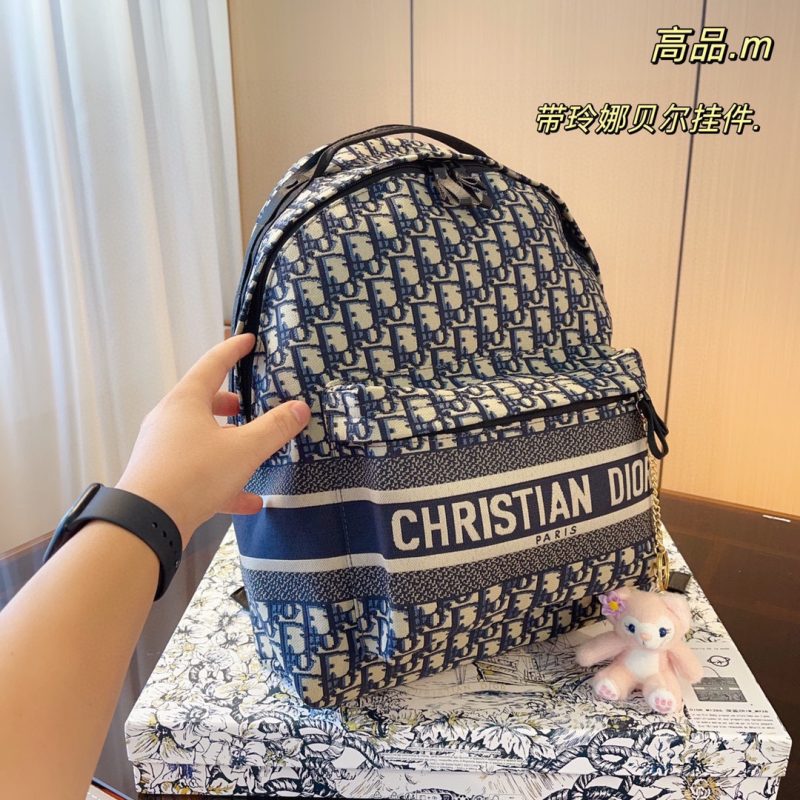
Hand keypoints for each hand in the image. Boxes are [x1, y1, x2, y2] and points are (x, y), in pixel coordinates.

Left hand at [116, 333, 309, 545]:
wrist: (145, 523)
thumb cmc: (194, 474)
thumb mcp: (244, 449)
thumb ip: (274, 428)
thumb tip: (300, 408)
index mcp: (186, 401)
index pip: (213, 364)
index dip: (233, 350)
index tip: (248, 340)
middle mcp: (170, 420)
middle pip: (204, 402)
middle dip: (231, 404)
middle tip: (251, 405)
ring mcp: (162, 450)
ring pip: (201, 439)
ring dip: (229, 445)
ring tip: (253, 453)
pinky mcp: (162, 479)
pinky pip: (198, 473)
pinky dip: (223, 482)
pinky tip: (249, 502)